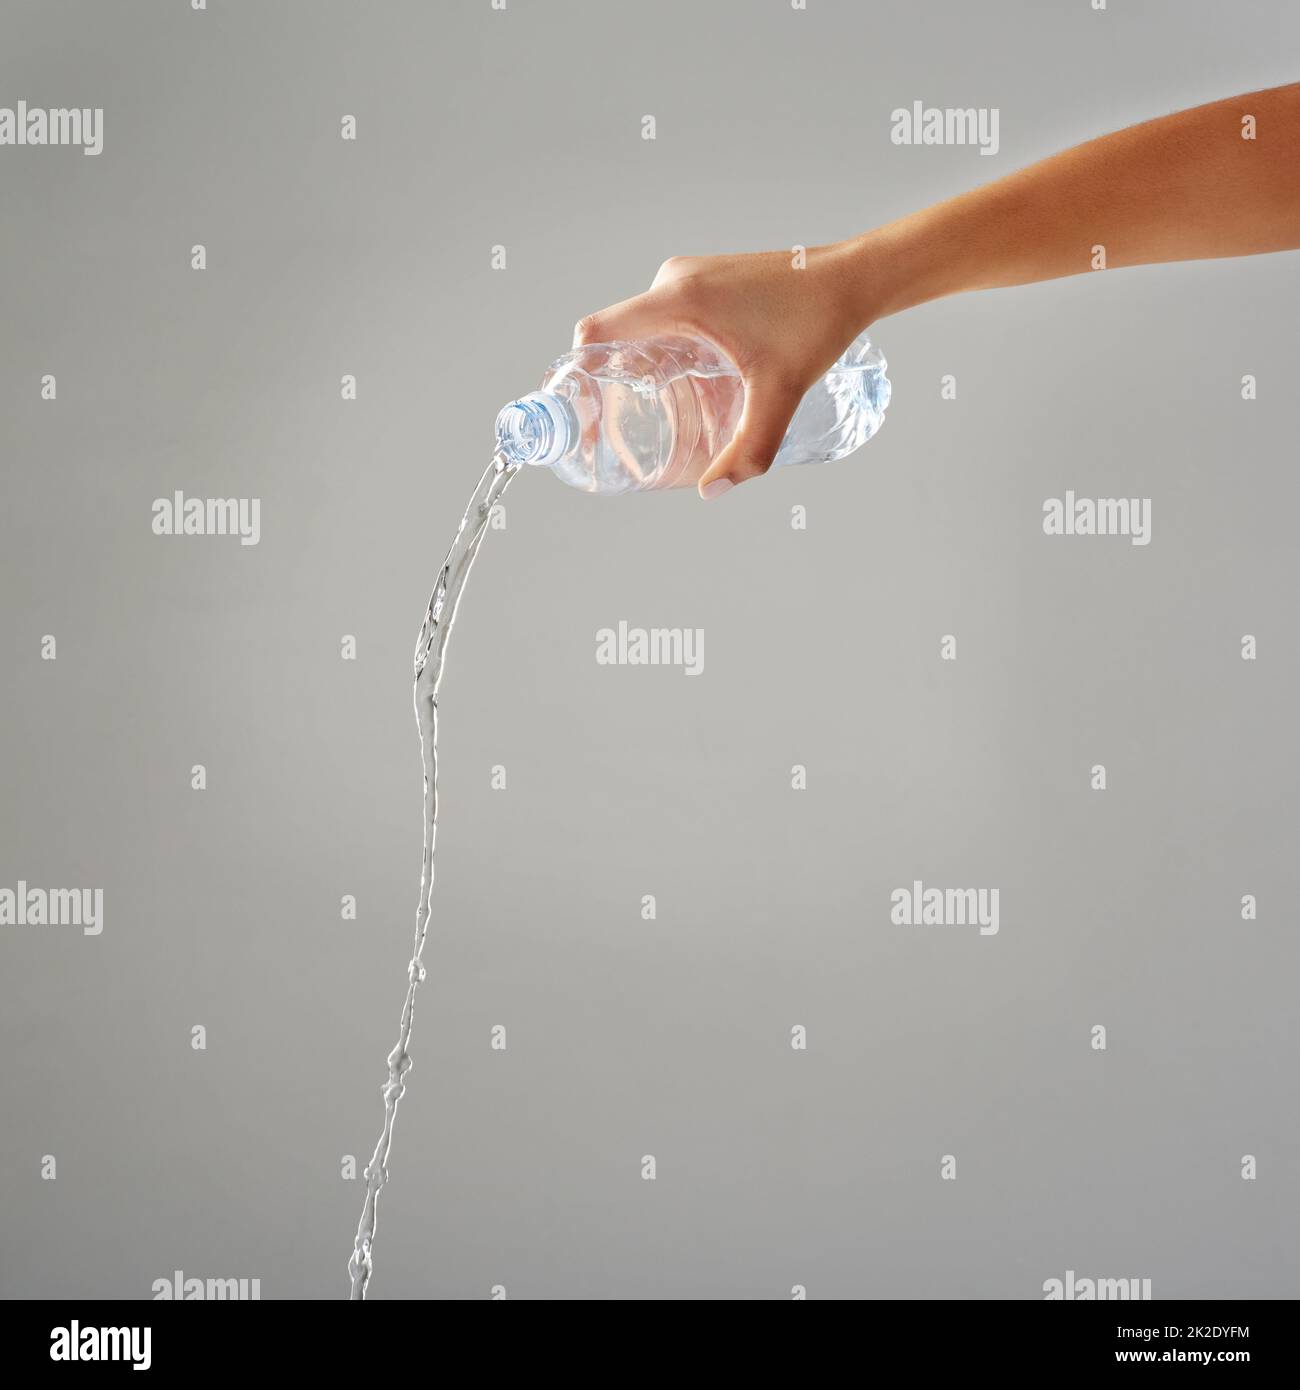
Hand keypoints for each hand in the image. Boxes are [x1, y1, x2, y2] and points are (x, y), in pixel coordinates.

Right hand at [572, 243, 872, 498]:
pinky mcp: (705, 280)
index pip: (596, 332)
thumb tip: (712, 490)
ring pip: (641, 327)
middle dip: (611, 381)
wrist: (851, 279)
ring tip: (655, 410)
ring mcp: (689, 277)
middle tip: (619, 425)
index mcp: (678, 300)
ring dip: (640, 366)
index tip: (581, 408)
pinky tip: (686, 381)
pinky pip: (664, 317)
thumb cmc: (816, 324)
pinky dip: (663, 349)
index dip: (577, 371)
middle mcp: (674, 281)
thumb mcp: (780, 393)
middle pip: (615, 336)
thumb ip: (749, 448)